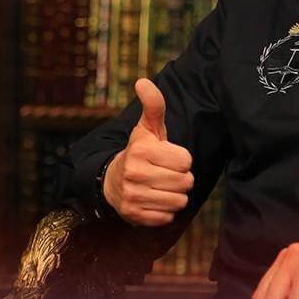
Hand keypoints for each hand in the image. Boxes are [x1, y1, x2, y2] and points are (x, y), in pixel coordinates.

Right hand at [103, 78, 194, 225]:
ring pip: (179, 201)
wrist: (112, 182)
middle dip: (181, 179)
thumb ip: (153, 106)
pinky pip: (168, 217)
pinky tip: (154, 200)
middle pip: (185, 182)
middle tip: (166, 173)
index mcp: (141, 150)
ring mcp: (134, 196)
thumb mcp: (147, 129)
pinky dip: (165, 211)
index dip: (181, 159)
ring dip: (175, 195)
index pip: (186, 161)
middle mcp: (135, 173)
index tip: (168, 157)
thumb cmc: (139, 152)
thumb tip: (142, 81)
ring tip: (161, 187)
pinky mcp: (135, 215)